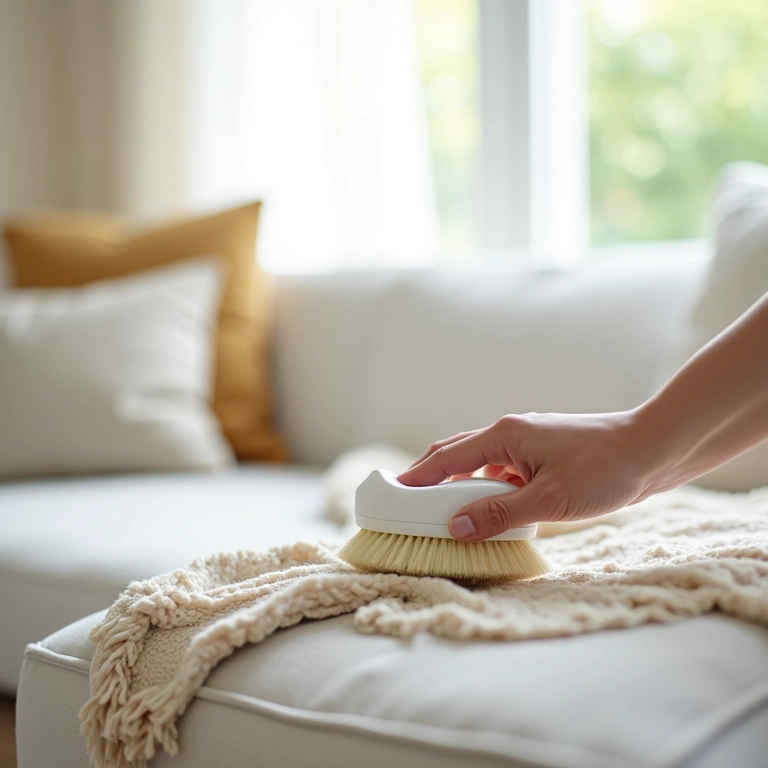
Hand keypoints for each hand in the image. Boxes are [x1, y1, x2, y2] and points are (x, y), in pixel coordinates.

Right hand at [397, 412, 651, 541]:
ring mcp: (527, 444)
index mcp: (505, 435)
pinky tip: (495, 512)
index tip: (390, 494)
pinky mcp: (543, 456)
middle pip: (456, 454)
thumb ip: (499, 513)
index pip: (446, 457)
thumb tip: (455, 527)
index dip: (416, 477)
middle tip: (409, 504)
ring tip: (448, 515)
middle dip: (431, 479)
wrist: (653, 449)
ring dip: (462, 488)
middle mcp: (511, 434)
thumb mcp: (550, 499)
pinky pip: (503, 473)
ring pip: (481, 465)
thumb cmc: (606, 468)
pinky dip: (490, 491)